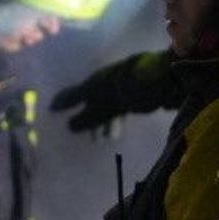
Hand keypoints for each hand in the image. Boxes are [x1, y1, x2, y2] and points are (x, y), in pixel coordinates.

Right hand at [48, 53, 167, 137]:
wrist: (167, 78)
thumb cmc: (131, 88)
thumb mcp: (106, 104)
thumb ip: (89, 116)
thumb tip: (69, 126)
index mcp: (96, 80)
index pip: (75, 93)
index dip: (65, 102)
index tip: (51, 111)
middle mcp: (106, 82)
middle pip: (91, 102)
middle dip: (87, 119)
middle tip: (80, 135)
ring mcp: (122, 89)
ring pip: (107, 108)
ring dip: (102, 124)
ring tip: (101, 140)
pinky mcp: (138, 97)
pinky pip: (121, 111)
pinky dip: (116, 122)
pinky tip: (115, 134)